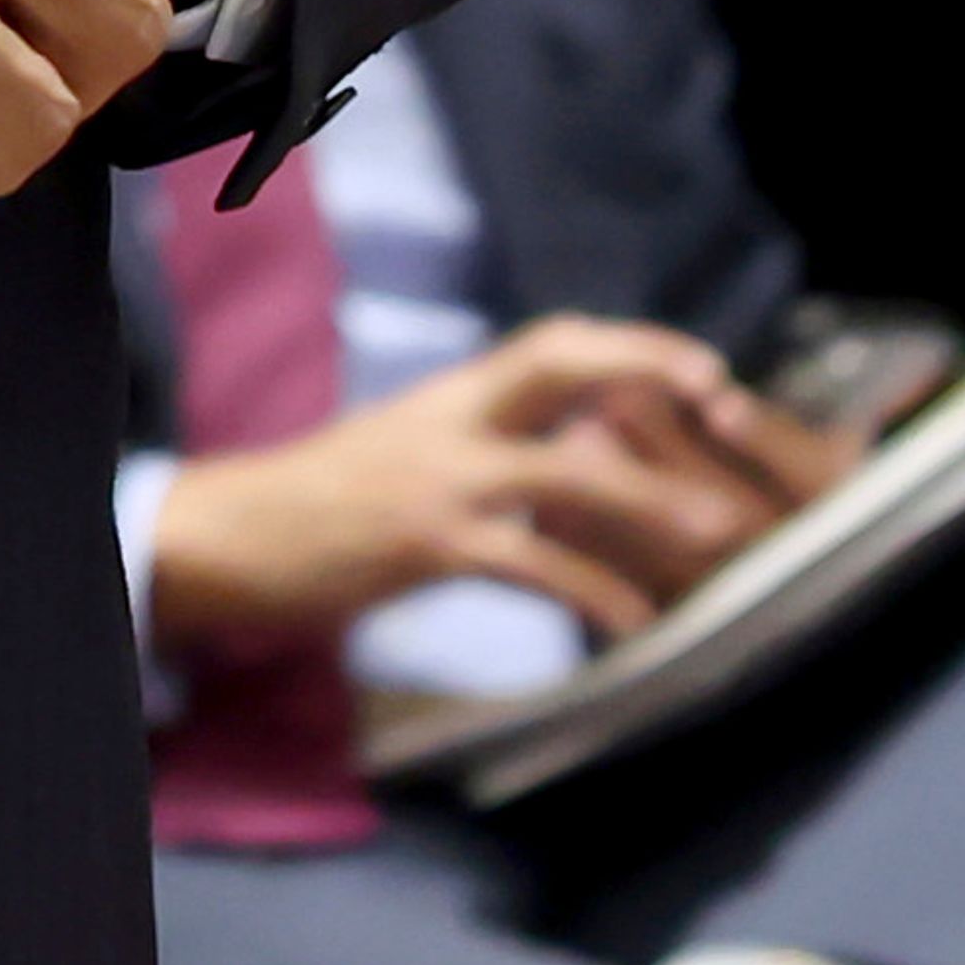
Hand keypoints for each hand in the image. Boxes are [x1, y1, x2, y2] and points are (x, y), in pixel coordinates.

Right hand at [147, 318, 857, 648]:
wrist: (238, 535)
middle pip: (559, 365)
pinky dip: (593, 590)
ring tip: (718, 530)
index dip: (631, 346)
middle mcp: (452, 419)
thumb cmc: (326, 500)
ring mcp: (441, 478)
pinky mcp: (430, 543)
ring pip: (564, 472)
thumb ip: (485, 440)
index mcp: (452, 394)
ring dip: (649, 500)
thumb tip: (574, 446)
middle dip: (644, 369)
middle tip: (725, 398)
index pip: (552, 342)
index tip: (702, 366)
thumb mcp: (410, 448)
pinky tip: (636, 622)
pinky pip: (531, 562)